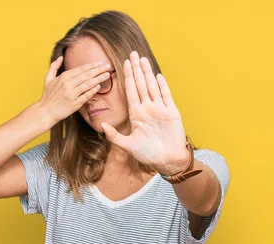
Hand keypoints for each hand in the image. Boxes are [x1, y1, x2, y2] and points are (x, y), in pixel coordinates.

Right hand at [38, 56, 112, 125]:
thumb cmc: (48, 96)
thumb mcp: (48, 79)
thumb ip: (54, 66)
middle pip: (86, 75)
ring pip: (87, 84)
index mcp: (63, 77)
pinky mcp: (74, 104)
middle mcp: (68, 84)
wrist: (45, 111)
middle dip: (98, 70)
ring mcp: (71, 94)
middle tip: (108, 66)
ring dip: (98, 79)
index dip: (92, 66)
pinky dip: (92, 91)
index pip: (81, 69)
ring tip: (107, 75)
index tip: (100, 63)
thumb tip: (60, 57)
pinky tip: (99, 86)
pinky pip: (85, 96)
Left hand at [100, 51, 188, 174]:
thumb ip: (115, 136)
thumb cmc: (148, 154)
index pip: (130, 91)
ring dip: (148, 73)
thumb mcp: (128, 145)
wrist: (168, 160)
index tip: (122, 64)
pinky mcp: (171, 112)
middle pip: (141, 84)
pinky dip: (162, 86)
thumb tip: (101, 125)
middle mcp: (147, 109)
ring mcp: (160, 109)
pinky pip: (166, 96)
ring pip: (152, 86)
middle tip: (132, 53)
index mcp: (136, 114)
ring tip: (143, 59)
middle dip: (136, 69)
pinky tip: (157, 75)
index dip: (127, 77)